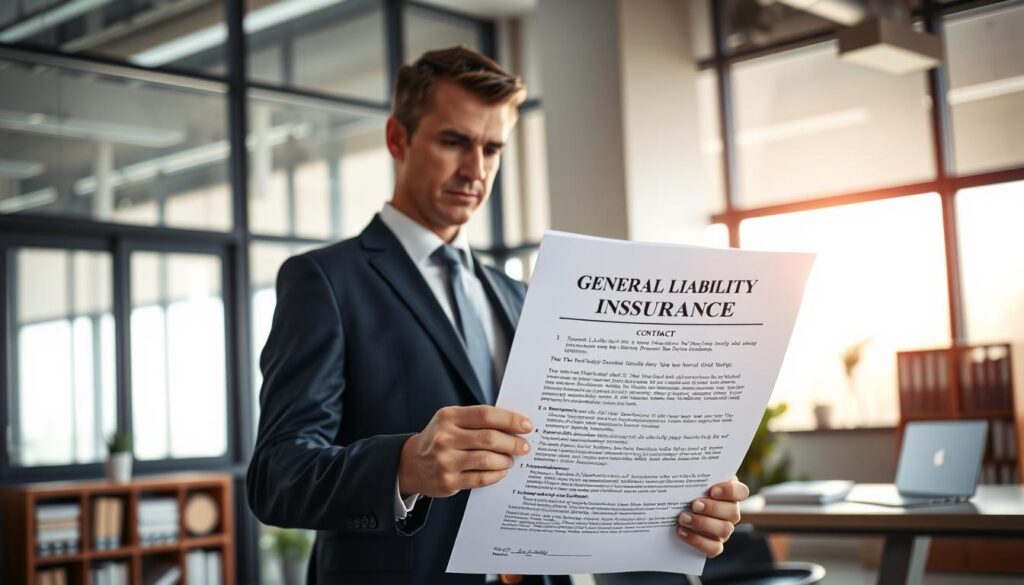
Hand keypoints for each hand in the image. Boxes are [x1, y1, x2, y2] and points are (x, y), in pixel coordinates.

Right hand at [399, 405, 532, 497]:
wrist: (412, 464)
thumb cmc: (440, 439)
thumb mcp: (451, 421)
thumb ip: (478, 421)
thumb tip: (514, 426)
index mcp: (448, 417)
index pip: (486, 415)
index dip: (510, 420)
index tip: (527, 425)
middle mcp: (445, 437)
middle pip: (489, 438)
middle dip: (512, 442)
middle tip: (524, 446)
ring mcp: (445, 460)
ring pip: (487, 459)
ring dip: (505, 460)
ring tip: (510, 460)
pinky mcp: (448, 481)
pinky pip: (480, 478)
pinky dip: (496, 475)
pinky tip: (501, 471)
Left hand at [676, 476, 749, 557]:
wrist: (674, 512)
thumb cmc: (684, 490)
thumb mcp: (690, 479)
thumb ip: (693, 472)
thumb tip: (683, 461)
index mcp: (729, 493)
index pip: (741, 491)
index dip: (730, 491)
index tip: (713, 490)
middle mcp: (731, 512)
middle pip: (733, 512)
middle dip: (713, 508)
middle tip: (694, 504)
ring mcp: (724, 530)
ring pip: (724, 530)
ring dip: (703, 524)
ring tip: (683, 518)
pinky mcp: (715, 545)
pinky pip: (713, 548)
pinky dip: (697, 540)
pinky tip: (681, 531)